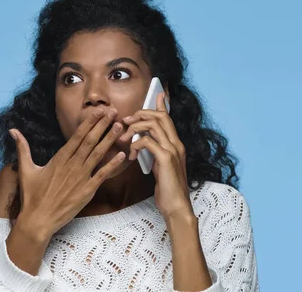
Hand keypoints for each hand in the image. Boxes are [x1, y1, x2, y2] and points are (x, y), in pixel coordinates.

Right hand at [8, 108, 125, 238]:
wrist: (38, 220)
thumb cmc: (32, 196)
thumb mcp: (25, 169)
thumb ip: (22, 148)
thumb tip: (12, 130)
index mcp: (59, 159)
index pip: (77, 136)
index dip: (89, 123)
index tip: (98, 111)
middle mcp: (72, 165)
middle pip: (90, 141)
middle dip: (102, 125)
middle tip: (113, 112)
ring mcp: (81, 178)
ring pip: (98, 154)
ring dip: (109, 140)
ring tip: (119, 127)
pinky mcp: (87, 191)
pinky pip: (102, 175)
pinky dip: (112, 165)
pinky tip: (121, 155)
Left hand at [118, 93, 192, 219]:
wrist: (177, 207)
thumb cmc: (167, 190)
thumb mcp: (161, 167)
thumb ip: (156, 153)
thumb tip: (144, 143)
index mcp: (176, 145)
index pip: (169, 119)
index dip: (162, 105)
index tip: (157, 95)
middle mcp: (176, 144)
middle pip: (160, 116)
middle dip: (141, 114)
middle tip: (126, 121)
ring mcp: (172, 150)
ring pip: (154, 125)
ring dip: (136, 127)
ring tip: (125, 137)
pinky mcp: (166, 159)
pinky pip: (147, 141)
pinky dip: (136, 144)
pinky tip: (131, 155)